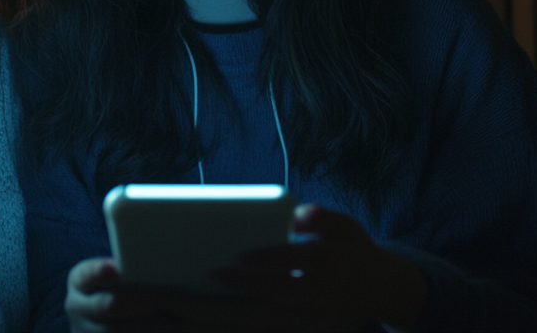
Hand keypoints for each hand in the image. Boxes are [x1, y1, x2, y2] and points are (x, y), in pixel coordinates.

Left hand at [62, 205, 426, 332]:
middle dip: (202, 305)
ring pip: (238, 331)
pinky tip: (169, 328)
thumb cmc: (356, 252)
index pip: (287, 273)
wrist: (386, 293)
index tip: (220, 267)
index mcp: (326, 272)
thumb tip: (299, 216)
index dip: (255, 272)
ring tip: (149, 317)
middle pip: (250, 312)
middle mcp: (310, 309)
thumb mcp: (351, 229)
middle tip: (158, 296)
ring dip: (192, 327)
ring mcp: (298, 329)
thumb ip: (324, 221)